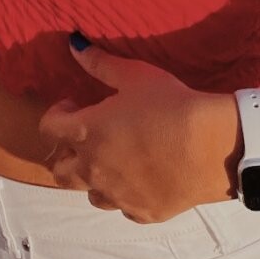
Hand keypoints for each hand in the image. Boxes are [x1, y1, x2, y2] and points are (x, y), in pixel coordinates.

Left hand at [38, 42, 240, 221]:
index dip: (57, 114)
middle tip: (87, 135)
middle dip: (67, 152)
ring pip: (90, 193)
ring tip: (113, 157)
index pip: (49, 129)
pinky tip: (139, 177)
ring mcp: (118, 196)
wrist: (210, 146)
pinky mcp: (143, 213)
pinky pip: (123, 208)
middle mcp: (95, 169)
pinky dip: (124, 194)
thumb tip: (74, 45)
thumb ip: (99, 63)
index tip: (75, 104)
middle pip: (60, 171)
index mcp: (87, 133)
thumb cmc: (170, 105)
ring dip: (93, 176)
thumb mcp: (133, 75)